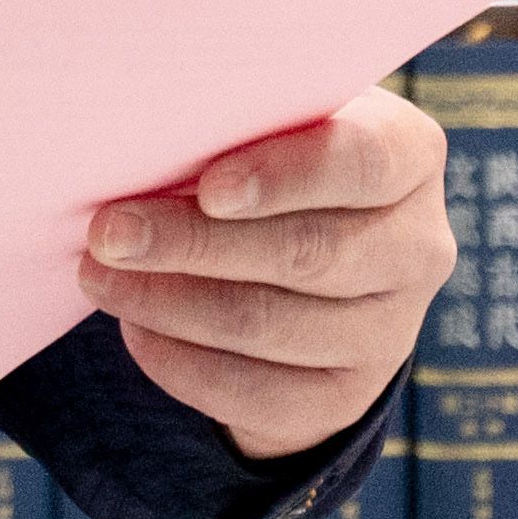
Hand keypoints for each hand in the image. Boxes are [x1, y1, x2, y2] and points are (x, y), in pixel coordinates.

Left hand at [75, 86, 452, 460]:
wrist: (304, 255)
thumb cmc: (271, 158)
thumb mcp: (274, 120)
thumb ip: (236, 120)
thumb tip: (141, 136)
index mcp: (409, 157)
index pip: (366, 162)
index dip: (287, 175)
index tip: (208, 186)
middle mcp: (417, 248)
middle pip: (306, 252)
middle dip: (194, 243)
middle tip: (109, 232)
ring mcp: (389, 333)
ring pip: (270, 325)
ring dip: (169, 302)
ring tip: (101, 276)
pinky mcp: (344, 398)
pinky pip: (256, 393)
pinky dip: (182, 362)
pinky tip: (135, 327)